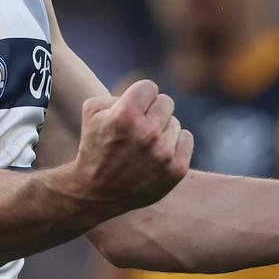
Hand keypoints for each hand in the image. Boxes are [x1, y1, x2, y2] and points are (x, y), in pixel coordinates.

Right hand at [72, 79, 192, 215]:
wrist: (97, 192)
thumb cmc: (94, 146)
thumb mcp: (92, 111)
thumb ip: (118, 94)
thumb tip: (144, 96)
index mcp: (126, 114)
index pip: (149, 87)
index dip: (139, 96)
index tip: (132, 108)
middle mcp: (148, 132)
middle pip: (166, 101)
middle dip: (152, 111)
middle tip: (138, 126)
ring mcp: (164, 153)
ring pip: (175, 122)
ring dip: (161, 129)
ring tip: (144, 144)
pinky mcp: (177, 169)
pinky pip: (186, 138)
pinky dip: (174, 142)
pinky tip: (158, 151)